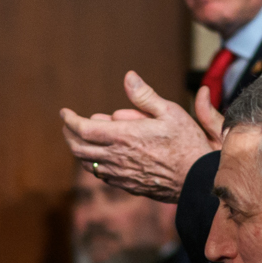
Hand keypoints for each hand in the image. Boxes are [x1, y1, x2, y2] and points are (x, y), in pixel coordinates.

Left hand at [59, 71, 212, 202]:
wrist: (197, 179)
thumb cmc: (187, 143)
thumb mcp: (169, 112)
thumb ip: (144, 96)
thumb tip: (128, 77)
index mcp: (124, 136)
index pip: (84, 129)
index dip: (70, 120)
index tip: (64, 113)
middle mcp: (117, 157)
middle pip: (78, 148)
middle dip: (69, 135)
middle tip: (68, 125)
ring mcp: (120, 174)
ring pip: (88, 164)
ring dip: (80, 150)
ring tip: (81, 139)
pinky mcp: (127, 185)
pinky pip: (102, 175)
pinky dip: (94, 164)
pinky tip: (100, 157)